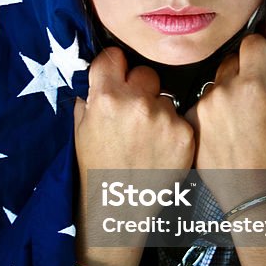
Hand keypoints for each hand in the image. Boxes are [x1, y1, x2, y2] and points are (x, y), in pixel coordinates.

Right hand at [74, 46, 194, 265]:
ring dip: (159, 111)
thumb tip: (101, 77)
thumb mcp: (81, 129)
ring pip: (166, 98)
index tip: (117, 76)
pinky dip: (173, 131)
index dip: (115, 67)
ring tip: (148, 138)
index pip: (113, 56)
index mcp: (106, 97)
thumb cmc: (96, 169)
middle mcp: (137, 102)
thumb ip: (92, 98)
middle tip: (136, 112)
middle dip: (141, 88)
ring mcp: (164, 118)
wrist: (119, 209)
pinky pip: (180, 119)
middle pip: (146, 73)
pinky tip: (162, 149)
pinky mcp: (185, 134)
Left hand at [184, 35, 265, 210]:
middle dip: (242, 72)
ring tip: (239, 120)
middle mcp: (224, 90)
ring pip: (215, 82)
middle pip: (230, 61)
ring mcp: (203, 105)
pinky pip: (202, 102)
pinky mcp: (190, 120)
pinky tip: (225, 130)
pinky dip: (212, 110)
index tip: (262, 59)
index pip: (252, 42)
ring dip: (226, 92)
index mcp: (254, 85)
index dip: (260, 50)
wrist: (252, 190)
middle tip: (253, 97)